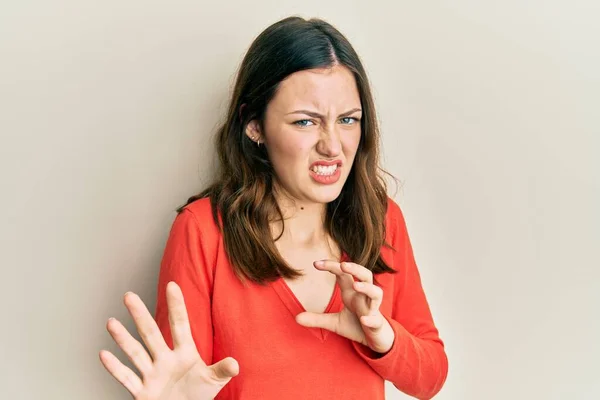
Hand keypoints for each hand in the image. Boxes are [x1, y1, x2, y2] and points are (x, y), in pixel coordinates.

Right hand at [99, 281, 238, 399]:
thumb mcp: (213, 382)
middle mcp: (165, 360)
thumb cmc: (197, 396)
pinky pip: (127, 378)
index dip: (177, 306)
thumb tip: (235, 364)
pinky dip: (115, 368)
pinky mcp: (142, 392)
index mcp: (185, 354)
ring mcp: (152, 375)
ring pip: (135, 353)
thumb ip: (221, 371)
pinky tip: (104, 354)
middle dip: (140, 315)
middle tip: (129, 295)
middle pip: (151, 334)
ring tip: (111, 322)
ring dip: (123, 339)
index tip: (172, 285)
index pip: (180, 325)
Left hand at [295, 261, 394, 353]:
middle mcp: (363, 297)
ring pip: (376, 293)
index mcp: (352, 293)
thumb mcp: (333, 322)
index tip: (315, 263)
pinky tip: (364, 320)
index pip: (344, 274)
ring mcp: (372, 310)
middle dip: (356, 268)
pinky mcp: (377, 324)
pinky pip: (376, 320)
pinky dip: (371, 319)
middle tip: (343, 264)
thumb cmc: (356, 325)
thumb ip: (316, 318)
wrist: (374, 340)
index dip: (332, 266)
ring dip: (368, 288)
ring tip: (356, 285)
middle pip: (365, 275)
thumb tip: (296, 318)